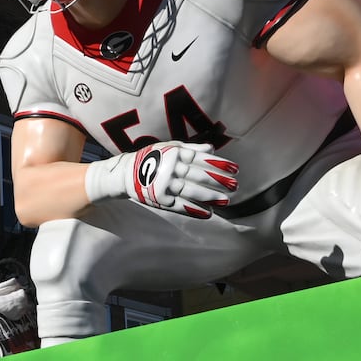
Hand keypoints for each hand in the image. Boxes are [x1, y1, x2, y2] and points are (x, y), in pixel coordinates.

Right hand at [84, 142, 238, 218]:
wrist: (125, 173)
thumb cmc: (151, 158)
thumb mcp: (169, 147)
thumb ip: (191, 149)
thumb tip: (212, 150)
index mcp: (174, 153)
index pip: (201, 159)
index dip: (219, 164)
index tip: (235, 169)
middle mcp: (169, 167)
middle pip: (199, 175)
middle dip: (219, 181)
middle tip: (235, 186)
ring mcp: (164, 184)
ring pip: (191, 191)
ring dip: (210, 197)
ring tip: (226, 201)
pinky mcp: (159, 199)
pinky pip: (179, 205)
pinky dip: (194, 210)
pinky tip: (208, 213)